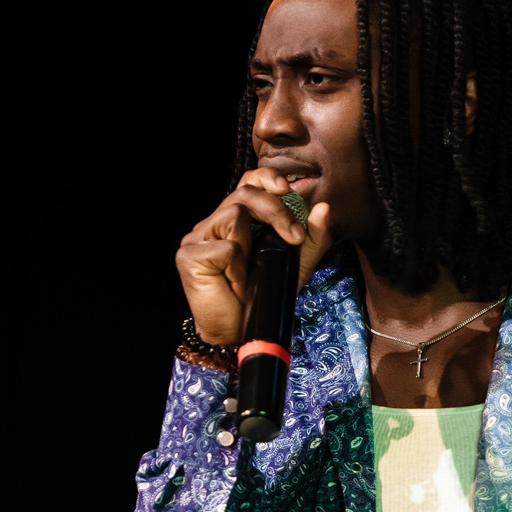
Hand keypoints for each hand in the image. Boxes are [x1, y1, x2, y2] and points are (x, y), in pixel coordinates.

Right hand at [176, 169, 331, 346]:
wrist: (239, 334)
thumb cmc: (262, 297)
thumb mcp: (295, 265)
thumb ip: (311, 239)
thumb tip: (322, 208)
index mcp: (236, 220)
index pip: (247, 183)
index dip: (265, 177)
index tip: (286, 188)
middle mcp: (213, 224)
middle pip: (243, 194)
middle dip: (275, 210)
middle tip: (295, 236)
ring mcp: (197, 237)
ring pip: (233, 216)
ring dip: (252, 248)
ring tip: (250, 274)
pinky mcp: (188, 255)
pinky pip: (225, 248)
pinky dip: (238, 270)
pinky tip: (235, 286)